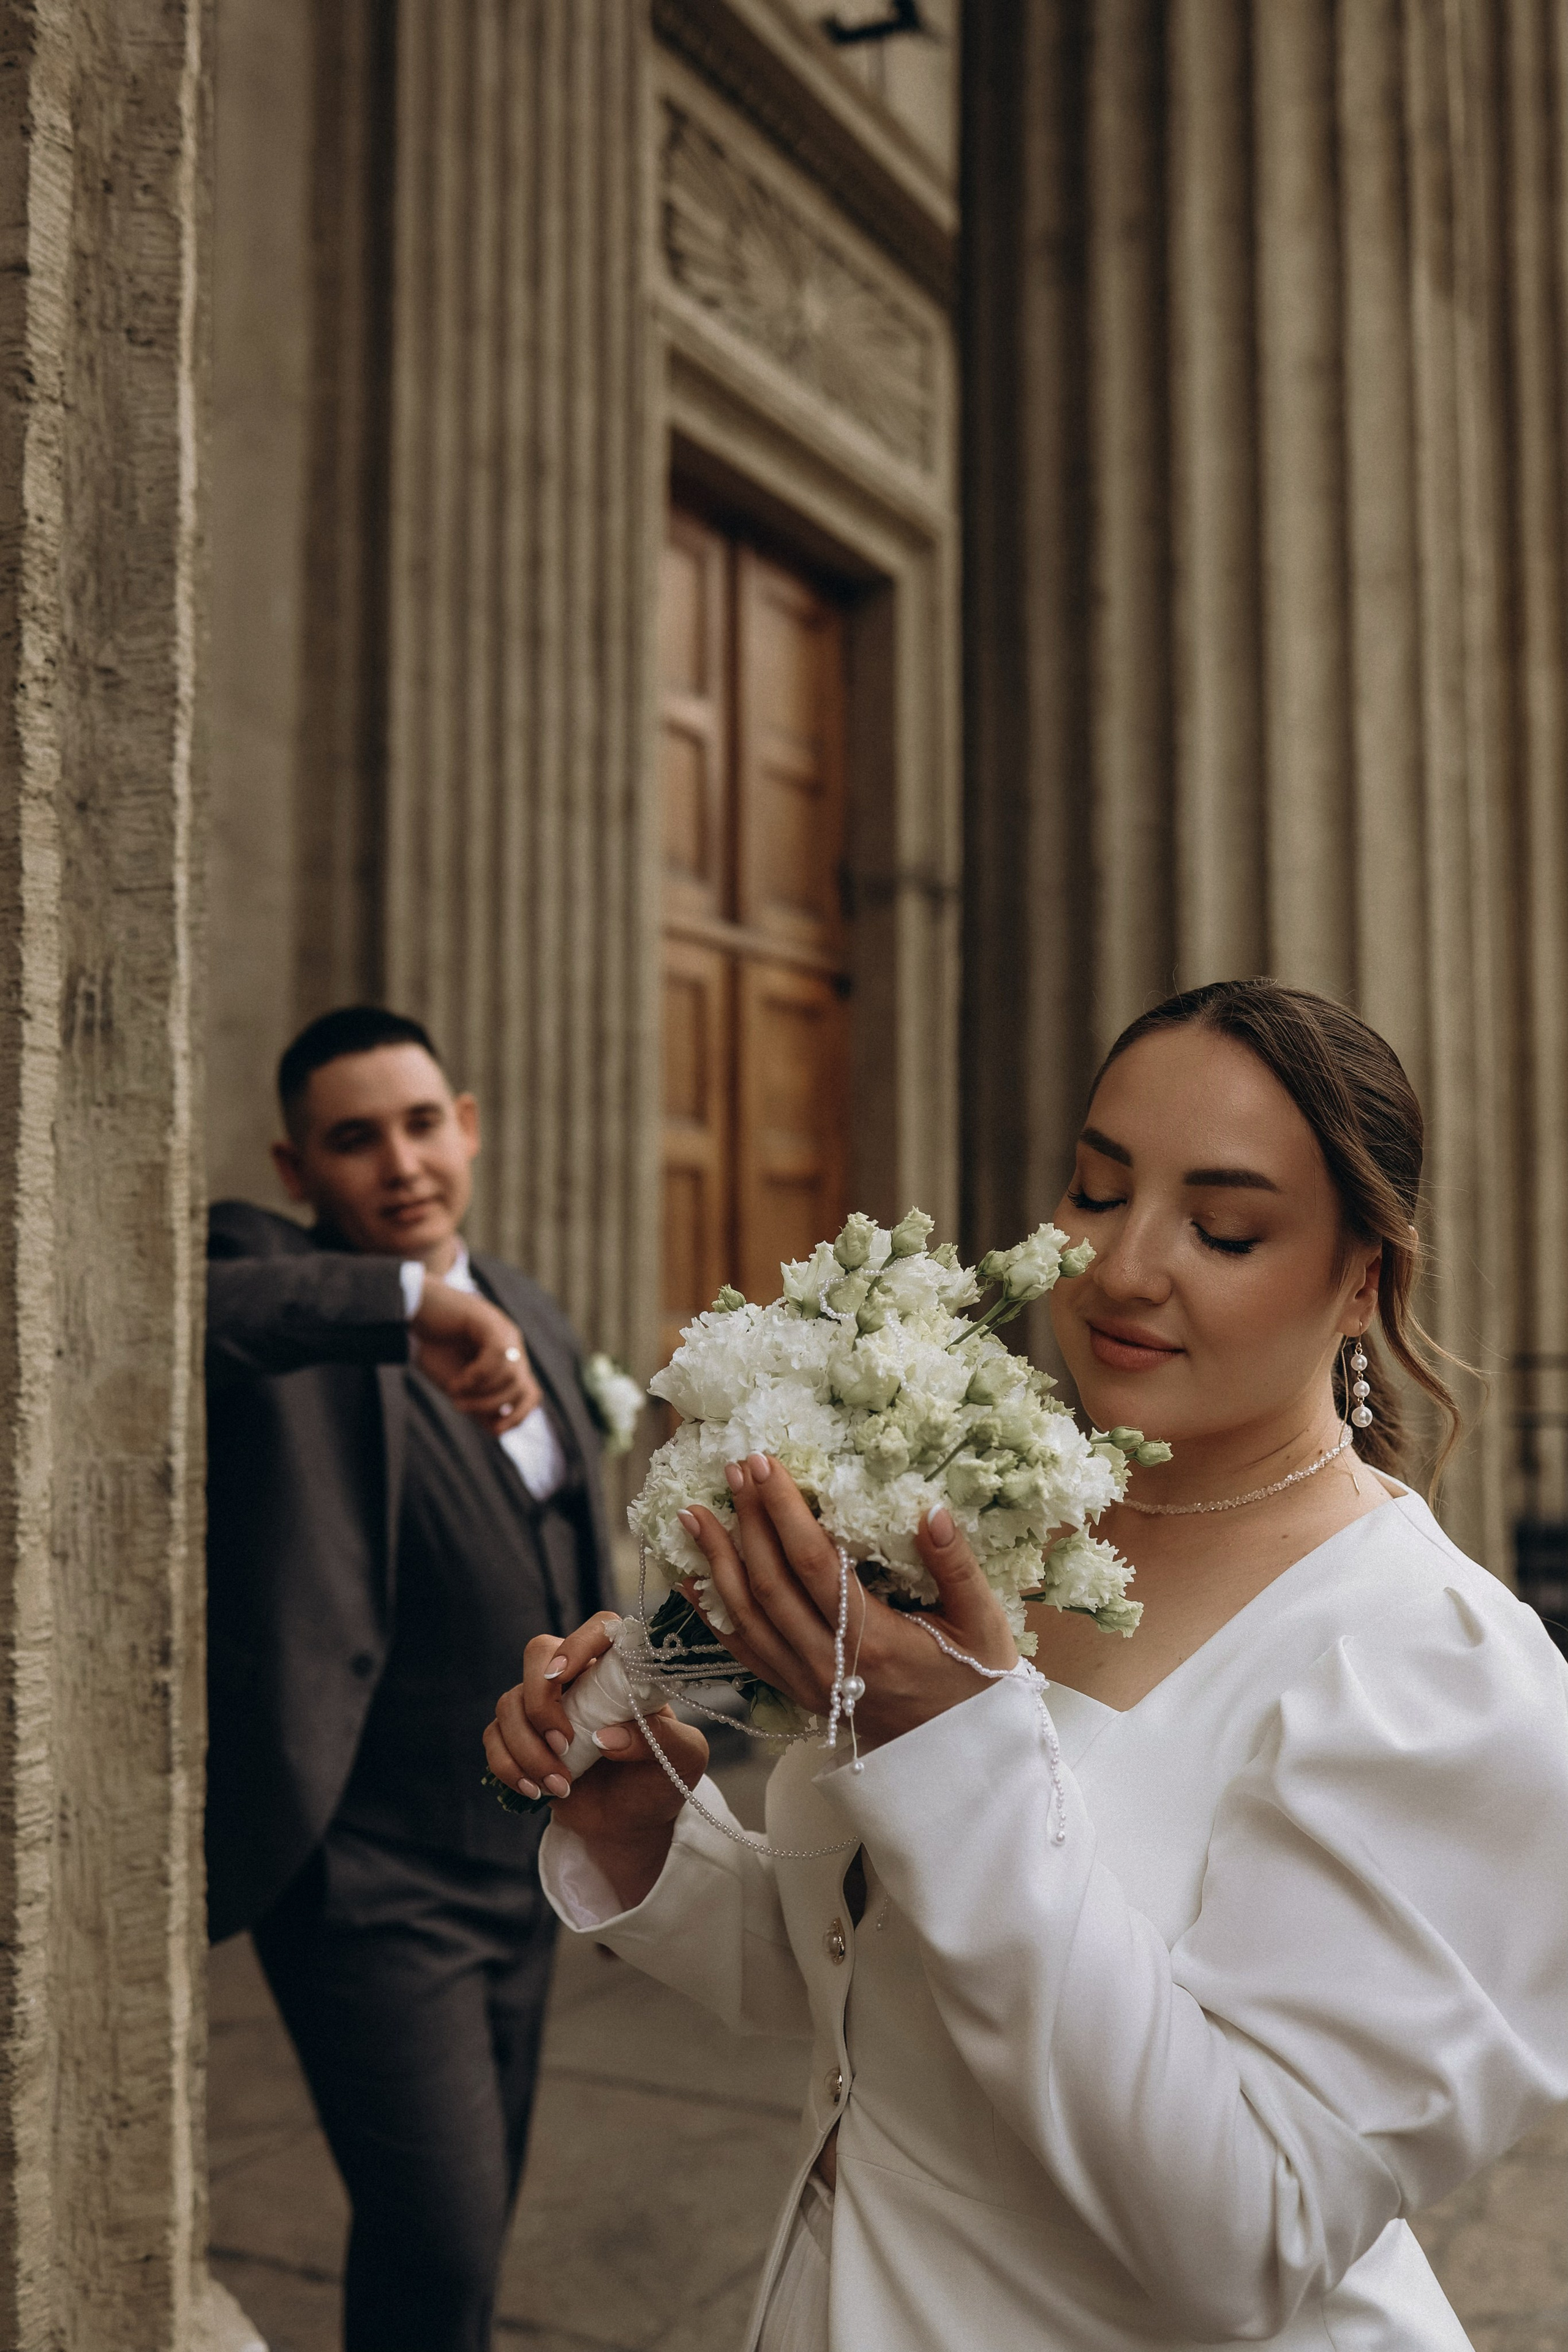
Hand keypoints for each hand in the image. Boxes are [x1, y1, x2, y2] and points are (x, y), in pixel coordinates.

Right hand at [411, 1278, 540, 1430]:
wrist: (411, 1312)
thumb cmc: (433, 1347)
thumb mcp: (457, 1384)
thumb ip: (478, 1403)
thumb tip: (498, 1428)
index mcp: (507, 1360)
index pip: (531, 1394)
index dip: (518, 1417)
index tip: (494, 1430)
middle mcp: (511, 1345)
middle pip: (520, 1389)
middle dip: (490, 1406)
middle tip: (458, 1406)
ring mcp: (503, 1330)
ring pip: (510, 1375)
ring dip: (480, 1394)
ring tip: (453, 1391)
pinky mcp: (488, 1319)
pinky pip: (496, 1355)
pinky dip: (476, 1376)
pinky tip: (457, 1381)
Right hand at [483, 1615, 709, 1910]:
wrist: (631, 1823)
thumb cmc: (660, 1779)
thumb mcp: (683, 1758)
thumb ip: (660, 1740)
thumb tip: (607, 1737)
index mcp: (619, 1671)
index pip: (598, 1629)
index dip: (577, 1643)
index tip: (565, 1674)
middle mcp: (579, 1679)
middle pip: (538, 1653)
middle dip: (540, 1700)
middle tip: (563, 1744)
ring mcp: (544, 1707)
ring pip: (510, 1702)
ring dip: (528, 1748)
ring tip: (560, 1785)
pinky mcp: (520, 1737)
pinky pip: (494, 1737)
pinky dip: (508, 1766)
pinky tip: (534, 1790)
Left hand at [678, 1456, 1017, 1751]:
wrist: (957, 1759)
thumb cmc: (974, 1683)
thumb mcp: (984, 1624)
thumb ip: (957, 1567)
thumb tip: (930, 1510)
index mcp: (875, 1641)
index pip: (814, 1564)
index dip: (784, 1511)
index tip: (765, 1464)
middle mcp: (829, 1664)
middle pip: (770, 1584)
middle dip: (746, 1521)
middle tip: (732, 1469)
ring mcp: (806, 1683)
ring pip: (747, 1617)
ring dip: (717, 1561)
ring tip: (693, 1513)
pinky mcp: (797, 1694)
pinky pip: (744, 1651)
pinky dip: (713, 1612)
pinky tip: (690, 1579)